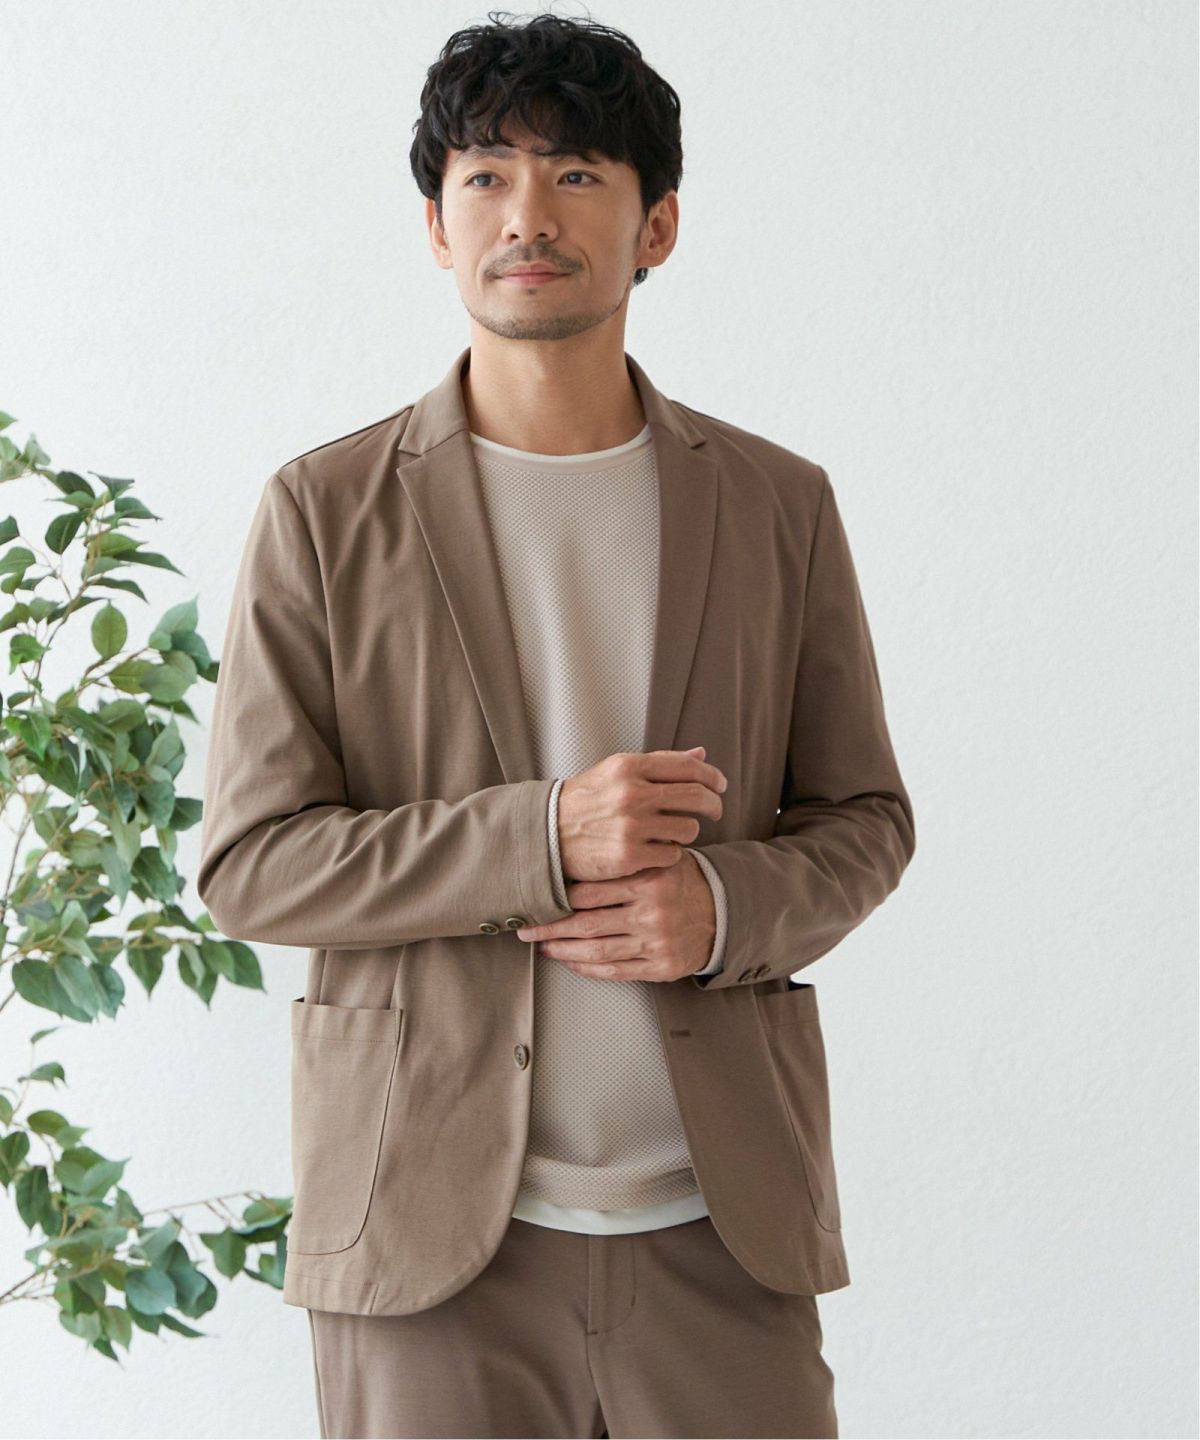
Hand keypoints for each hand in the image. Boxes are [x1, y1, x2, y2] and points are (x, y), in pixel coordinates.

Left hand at [515, 848, 718, 983]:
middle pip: (587, 925)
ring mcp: (656, 943)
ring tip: (544, 947)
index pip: (591, 892)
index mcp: (648, 881)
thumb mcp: (659, 860)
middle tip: (527, 930)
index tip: (539, 900)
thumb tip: (570, 867)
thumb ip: (624, 863)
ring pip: (597, 952)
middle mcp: (651, 914)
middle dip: (550, 929)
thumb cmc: (682, 882)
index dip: (558, 899)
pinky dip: (587, 969)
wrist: (722, 912)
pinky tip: (571, 961)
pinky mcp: (661, 967)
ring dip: (563, 951)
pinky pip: (615, 972)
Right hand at [555, 745, 726, 883]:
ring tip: (674, 831)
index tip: (719, 784)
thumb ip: (660, 763)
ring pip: (688, 829)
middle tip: (714, 810)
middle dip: (713, 805)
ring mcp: (631, 827)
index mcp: (629, 767)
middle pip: (696, 797)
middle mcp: (631, 794)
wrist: (548, 834)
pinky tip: (658, 850)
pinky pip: (672, 855)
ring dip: (687, 831)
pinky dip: (670, 853)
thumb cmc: (586, 800)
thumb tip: (701, 754)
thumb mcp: (617, 771)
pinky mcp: (629, 856)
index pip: (687, 767)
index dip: (711, 776)